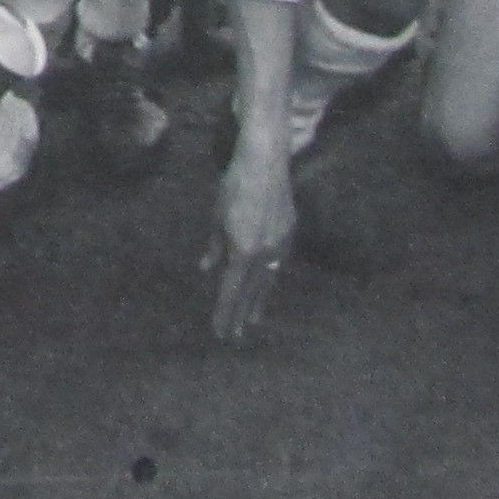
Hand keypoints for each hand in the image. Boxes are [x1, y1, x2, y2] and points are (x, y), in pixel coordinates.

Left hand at [209, 130, 296, 342]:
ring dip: (259, 300)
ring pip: (268, 280)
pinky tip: (266, 283)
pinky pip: (278, 262)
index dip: (224, 312)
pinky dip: (269, 276)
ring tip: (253, 319)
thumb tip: (208, 268)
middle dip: (241, 313)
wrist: (265, 163)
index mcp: (243, 251)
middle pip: (251, 291)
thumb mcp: (217, 217)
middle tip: (236, 334)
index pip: (231, 291)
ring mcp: (280, 244)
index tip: (220, 332)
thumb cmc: (233, 187)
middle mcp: (264, 253)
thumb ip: (214, 246)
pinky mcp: (290, 233)